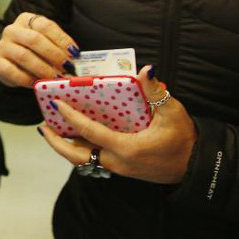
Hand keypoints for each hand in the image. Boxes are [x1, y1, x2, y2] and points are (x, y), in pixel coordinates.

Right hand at [0, 12, 80, 88]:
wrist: (12, 64)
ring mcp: (2, 46)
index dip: (62, 39)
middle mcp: (12, 30)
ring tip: (57, 78)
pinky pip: (14, 72)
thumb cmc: (35, 52)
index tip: (75, 53)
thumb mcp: (47, 43)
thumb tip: (76, 60)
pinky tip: (39, 84)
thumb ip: (59, 48)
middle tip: (68, 67)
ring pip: (24, 56)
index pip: (45, 26)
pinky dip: (29, 80)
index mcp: (26, 20)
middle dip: (54, 55)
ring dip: (44, 69)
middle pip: (34, 40)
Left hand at [38, 66, 196, 183]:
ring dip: (65, 147)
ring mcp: (117, 168)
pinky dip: (79, 149)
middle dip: (56, 142)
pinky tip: (73, 136)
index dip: (70, 117)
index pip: (90, 132)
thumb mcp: (173, 112)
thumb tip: (147, 69)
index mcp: (126, 148)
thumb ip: (156, 92)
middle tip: (42, 126)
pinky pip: (93, 160)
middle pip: (76, 156)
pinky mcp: (120, 169)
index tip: (55, 103)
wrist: (195, 166)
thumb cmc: (184, 139)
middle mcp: (117, 162)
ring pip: (82, 161)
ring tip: (52, 130)